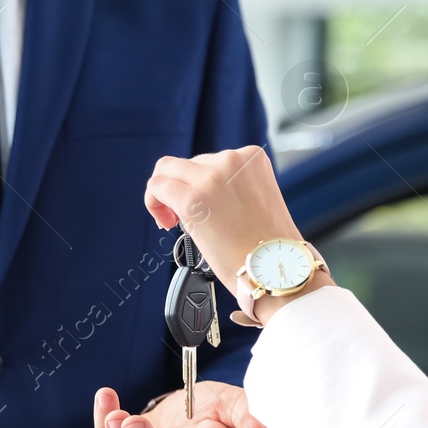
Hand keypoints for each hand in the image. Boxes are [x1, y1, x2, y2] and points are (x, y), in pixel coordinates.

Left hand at [145, 145, 331, 323]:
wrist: (275, 270)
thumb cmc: (268, 247)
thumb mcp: (256, 199)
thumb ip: (230, 186)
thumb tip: (199, 189)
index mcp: (252, 157)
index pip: (209, 160)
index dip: (197, 183)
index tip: (200, 206)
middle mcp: (232, 160)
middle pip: (187, 164)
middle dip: (180, 188)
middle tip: (181, 218)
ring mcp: (211, 177)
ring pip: (167, 170)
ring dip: (164, 194)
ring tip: (172, 221)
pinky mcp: (192, 197)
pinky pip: (157, 187)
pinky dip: (153, 202)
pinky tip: (165, 223)